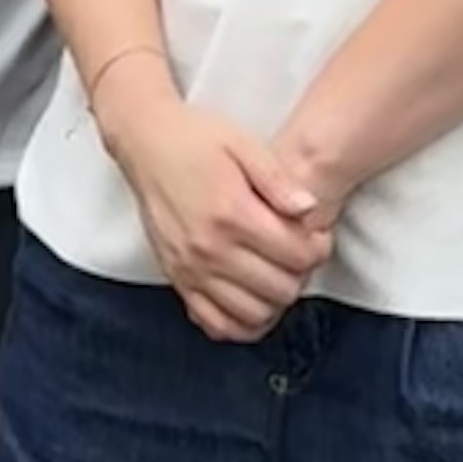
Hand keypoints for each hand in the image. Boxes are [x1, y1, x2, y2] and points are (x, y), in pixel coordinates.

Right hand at [106, 88, 333, 342]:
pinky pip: (215, 322)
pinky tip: (250, 299)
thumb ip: (279, 180)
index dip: (318, 248)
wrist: (144, 142)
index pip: (298, 255)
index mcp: (232, 212)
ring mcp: (190, 268)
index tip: (315, 235)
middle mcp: (209, 247)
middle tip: (296, 252)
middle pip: (281, 289)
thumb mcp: (244, 145)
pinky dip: (240, 322)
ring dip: (274, 299)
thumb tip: (309, 209)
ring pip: (253, 313)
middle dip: (300, 273)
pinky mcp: (176, 277)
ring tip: (274, 272)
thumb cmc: (195, 139)